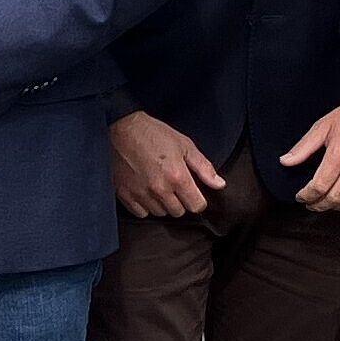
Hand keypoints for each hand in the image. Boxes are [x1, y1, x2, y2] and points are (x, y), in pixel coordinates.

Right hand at [110, 110, 225, 218]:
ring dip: (162, 203)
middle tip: (173, 185)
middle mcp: (160, 189)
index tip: (192, 191)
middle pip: (178, 212)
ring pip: (160, 213)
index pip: (196, 206)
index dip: (198, 199)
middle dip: (180, 201)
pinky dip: (145, 206)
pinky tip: (145, 191)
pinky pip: (141, 213)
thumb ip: (203, 167)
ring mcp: (141, 194)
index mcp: (177, 177)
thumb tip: (220, 185)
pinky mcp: (124, 195)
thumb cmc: (153, 133)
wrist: (119, 127)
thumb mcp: (184, 145)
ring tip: (158, 186)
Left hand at [285, 100, 339, 212]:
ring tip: (327, 203)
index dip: (306, 195)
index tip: (301, 196)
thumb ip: (304, 147)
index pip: (319, 186)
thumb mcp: (323, 126)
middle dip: (318, 205)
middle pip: (334, 197)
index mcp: (339, 154)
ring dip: (336, 207)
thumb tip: (286, 161)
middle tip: (311, 203)